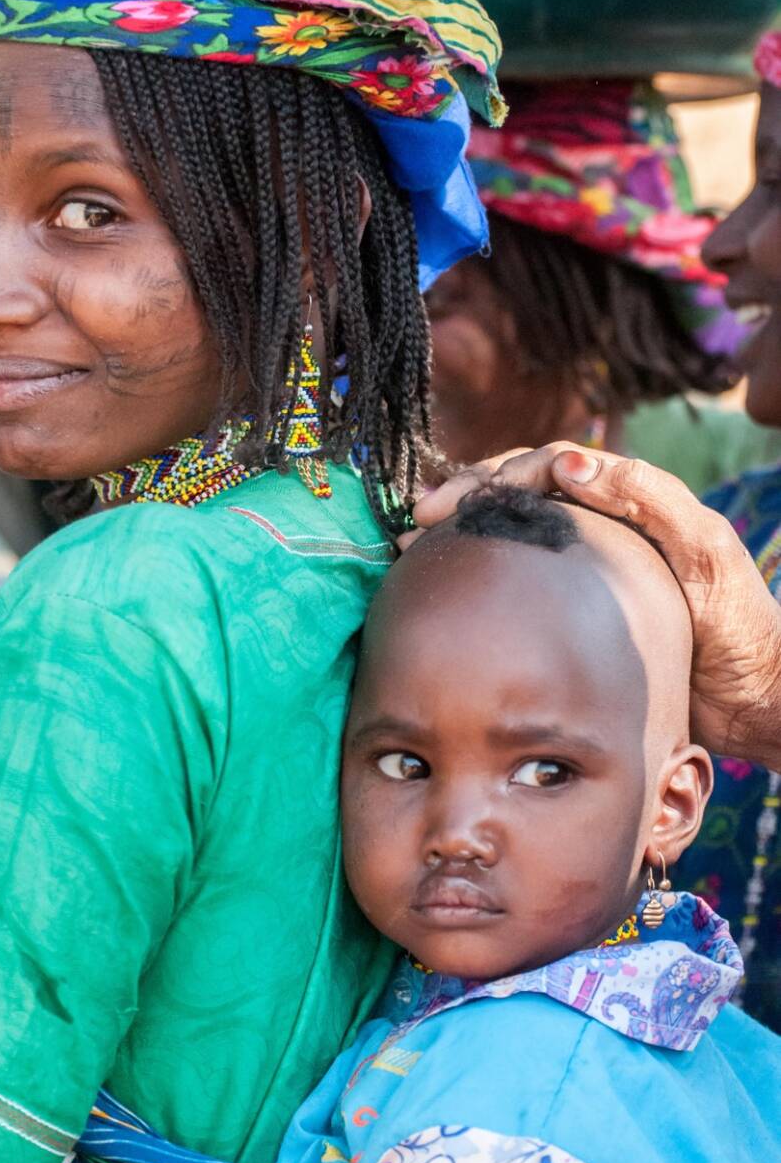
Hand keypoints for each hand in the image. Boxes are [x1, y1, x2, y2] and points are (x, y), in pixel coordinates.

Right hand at [406, 443, 780, 768]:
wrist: (754, 700)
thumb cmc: (740, 626)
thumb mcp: (706, 553)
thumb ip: (648, 499)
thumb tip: (569, 462)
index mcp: (629, 499)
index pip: (550, 465)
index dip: (499, 475)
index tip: (458, 502)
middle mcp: (599, 525)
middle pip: (519, 490)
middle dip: (465, 496)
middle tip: (421, 519)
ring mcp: (581, 568)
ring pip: (511, 531)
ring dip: (462, 530)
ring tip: (415, 545)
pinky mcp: (570, 610)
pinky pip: (516, 579)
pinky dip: (478, 572)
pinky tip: (445, 585)